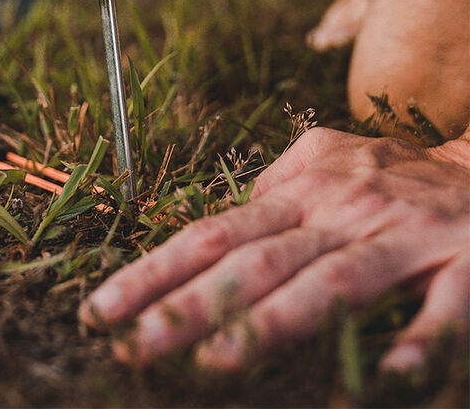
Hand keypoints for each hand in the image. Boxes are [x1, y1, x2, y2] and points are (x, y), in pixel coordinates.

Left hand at [79, 127, 469, 370]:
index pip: (213, 234)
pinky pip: (443, 309)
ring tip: (217, 363)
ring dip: (273, 321)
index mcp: (300, 194)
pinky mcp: (463, 265)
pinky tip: (386, 376)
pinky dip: (417, 340)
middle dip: (188, 306)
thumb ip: (274, 184)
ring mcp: (398, 238)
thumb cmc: (394, 172)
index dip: (153, 272)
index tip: (101, 309)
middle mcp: (337, 213)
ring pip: (328, 280)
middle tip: (131, 345)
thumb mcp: (326, 159)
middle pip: (253, 261)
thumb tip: (225, 211)